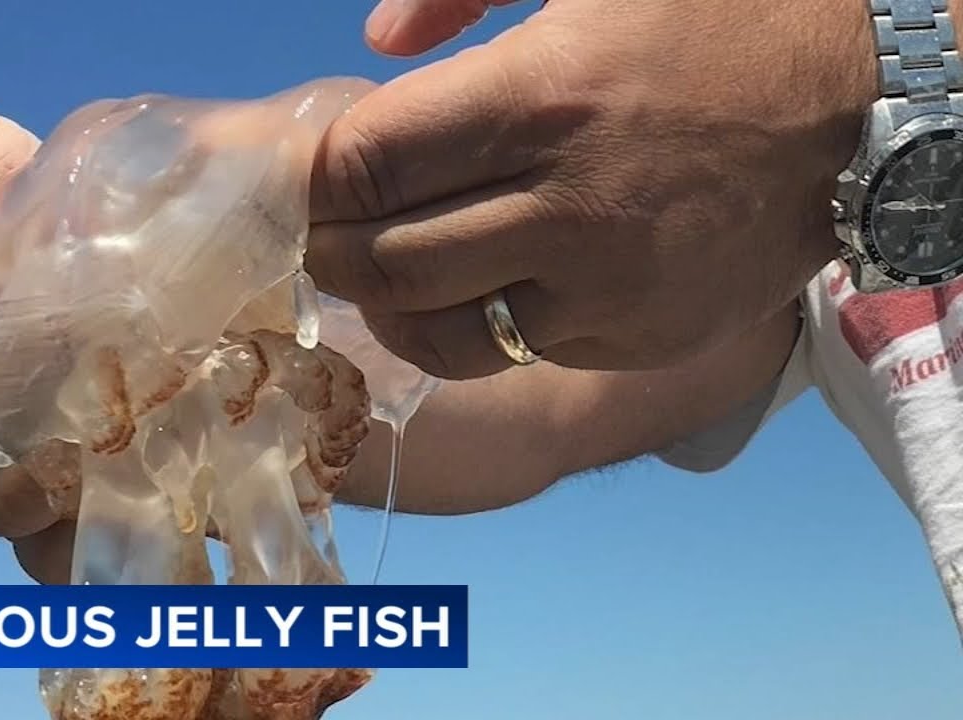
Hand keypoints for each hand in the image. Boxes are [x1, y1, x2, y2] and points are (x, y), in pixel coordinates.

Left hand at [307, 0, 881, 377]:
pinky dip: (471, 328)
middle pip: (386, 260)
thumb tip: (378, 42)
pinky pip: (517, 352)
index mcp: (542, 97)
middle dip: (326, 253)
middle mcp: (567, 208)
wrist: (857, 104)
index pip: (370, 163)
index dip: (313, 180)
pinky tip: (466, 293)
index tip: (298, 182)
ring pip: (441, 331)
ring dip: (384, 306)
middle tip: (310, 240)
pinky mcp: (638, 339)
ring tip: (370, 276)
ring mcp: (606, 289)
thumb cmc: (714, 21)